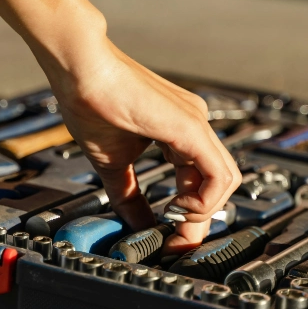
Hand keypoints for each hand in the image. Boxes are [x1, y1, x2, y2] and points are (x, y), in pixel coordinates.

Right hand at [33, 36, 240, 253]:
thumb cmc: (91, 103)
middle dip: (201, 218)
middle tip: (178, 239)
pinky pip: (218, 173)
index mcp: (180, 132)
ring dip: (204, 211)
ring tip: (175, 218)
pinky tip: (179, 205)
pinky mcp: (191, 127)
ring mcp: (197, 123)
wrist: (80, 69)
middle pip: (220, 182)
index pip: (202, 180)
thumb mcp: (114, 163)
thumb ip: (129, 196)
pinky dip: (205, 199)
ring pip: (227, 178)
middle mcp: (195, 125)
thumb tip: (137, 225)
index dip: (192, 214)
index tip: (173, 237)